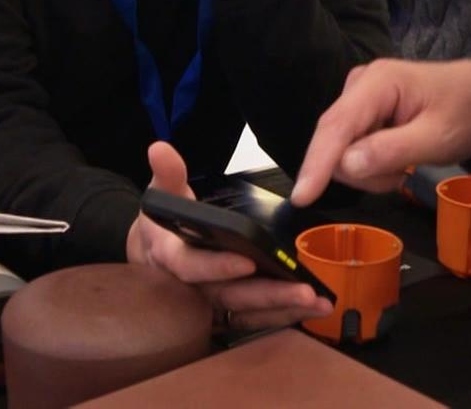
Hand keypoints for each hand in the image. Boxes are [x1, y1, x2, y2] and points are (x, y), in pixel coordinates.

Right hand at [126, 141, 330, 332]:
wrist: (153, 256)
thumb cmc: (164, 223)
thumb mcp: (164, 194)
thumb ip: (167, 174)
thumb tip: (160, 149)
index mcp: (171, 257)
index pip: (192, 266)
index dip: (217, 266)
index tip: (247, 261)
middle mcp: (191, 287)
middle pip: (230, 295)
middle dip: (269, 294)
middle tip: (305, 291)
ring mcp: (209, 303)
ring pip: (246, 311)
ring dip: (283, 309)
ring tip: (318, 303)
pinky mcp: (225, 312)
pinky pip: (252, 321)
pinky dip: (280, 318)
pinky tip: (307, 311)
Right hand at [291, 59, 470, 206]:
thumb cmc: (466, 112)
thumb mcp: (438, 137)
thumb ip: (392, 150)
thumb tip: (346, 165)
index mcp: (378, 83)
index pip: (337, 126)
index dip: (317, 163)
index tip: (301, 197)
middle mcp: (359, 85)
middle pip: (334, 142)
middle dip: (364, 170)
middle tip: (405, 173)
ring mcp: (357, 98)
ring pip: (340, 152)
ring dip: (371, 171)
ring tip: (406, 162)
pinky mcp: (360, 113)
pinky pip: (350, 151)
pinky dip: (372, 165)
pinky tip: (398, 157)